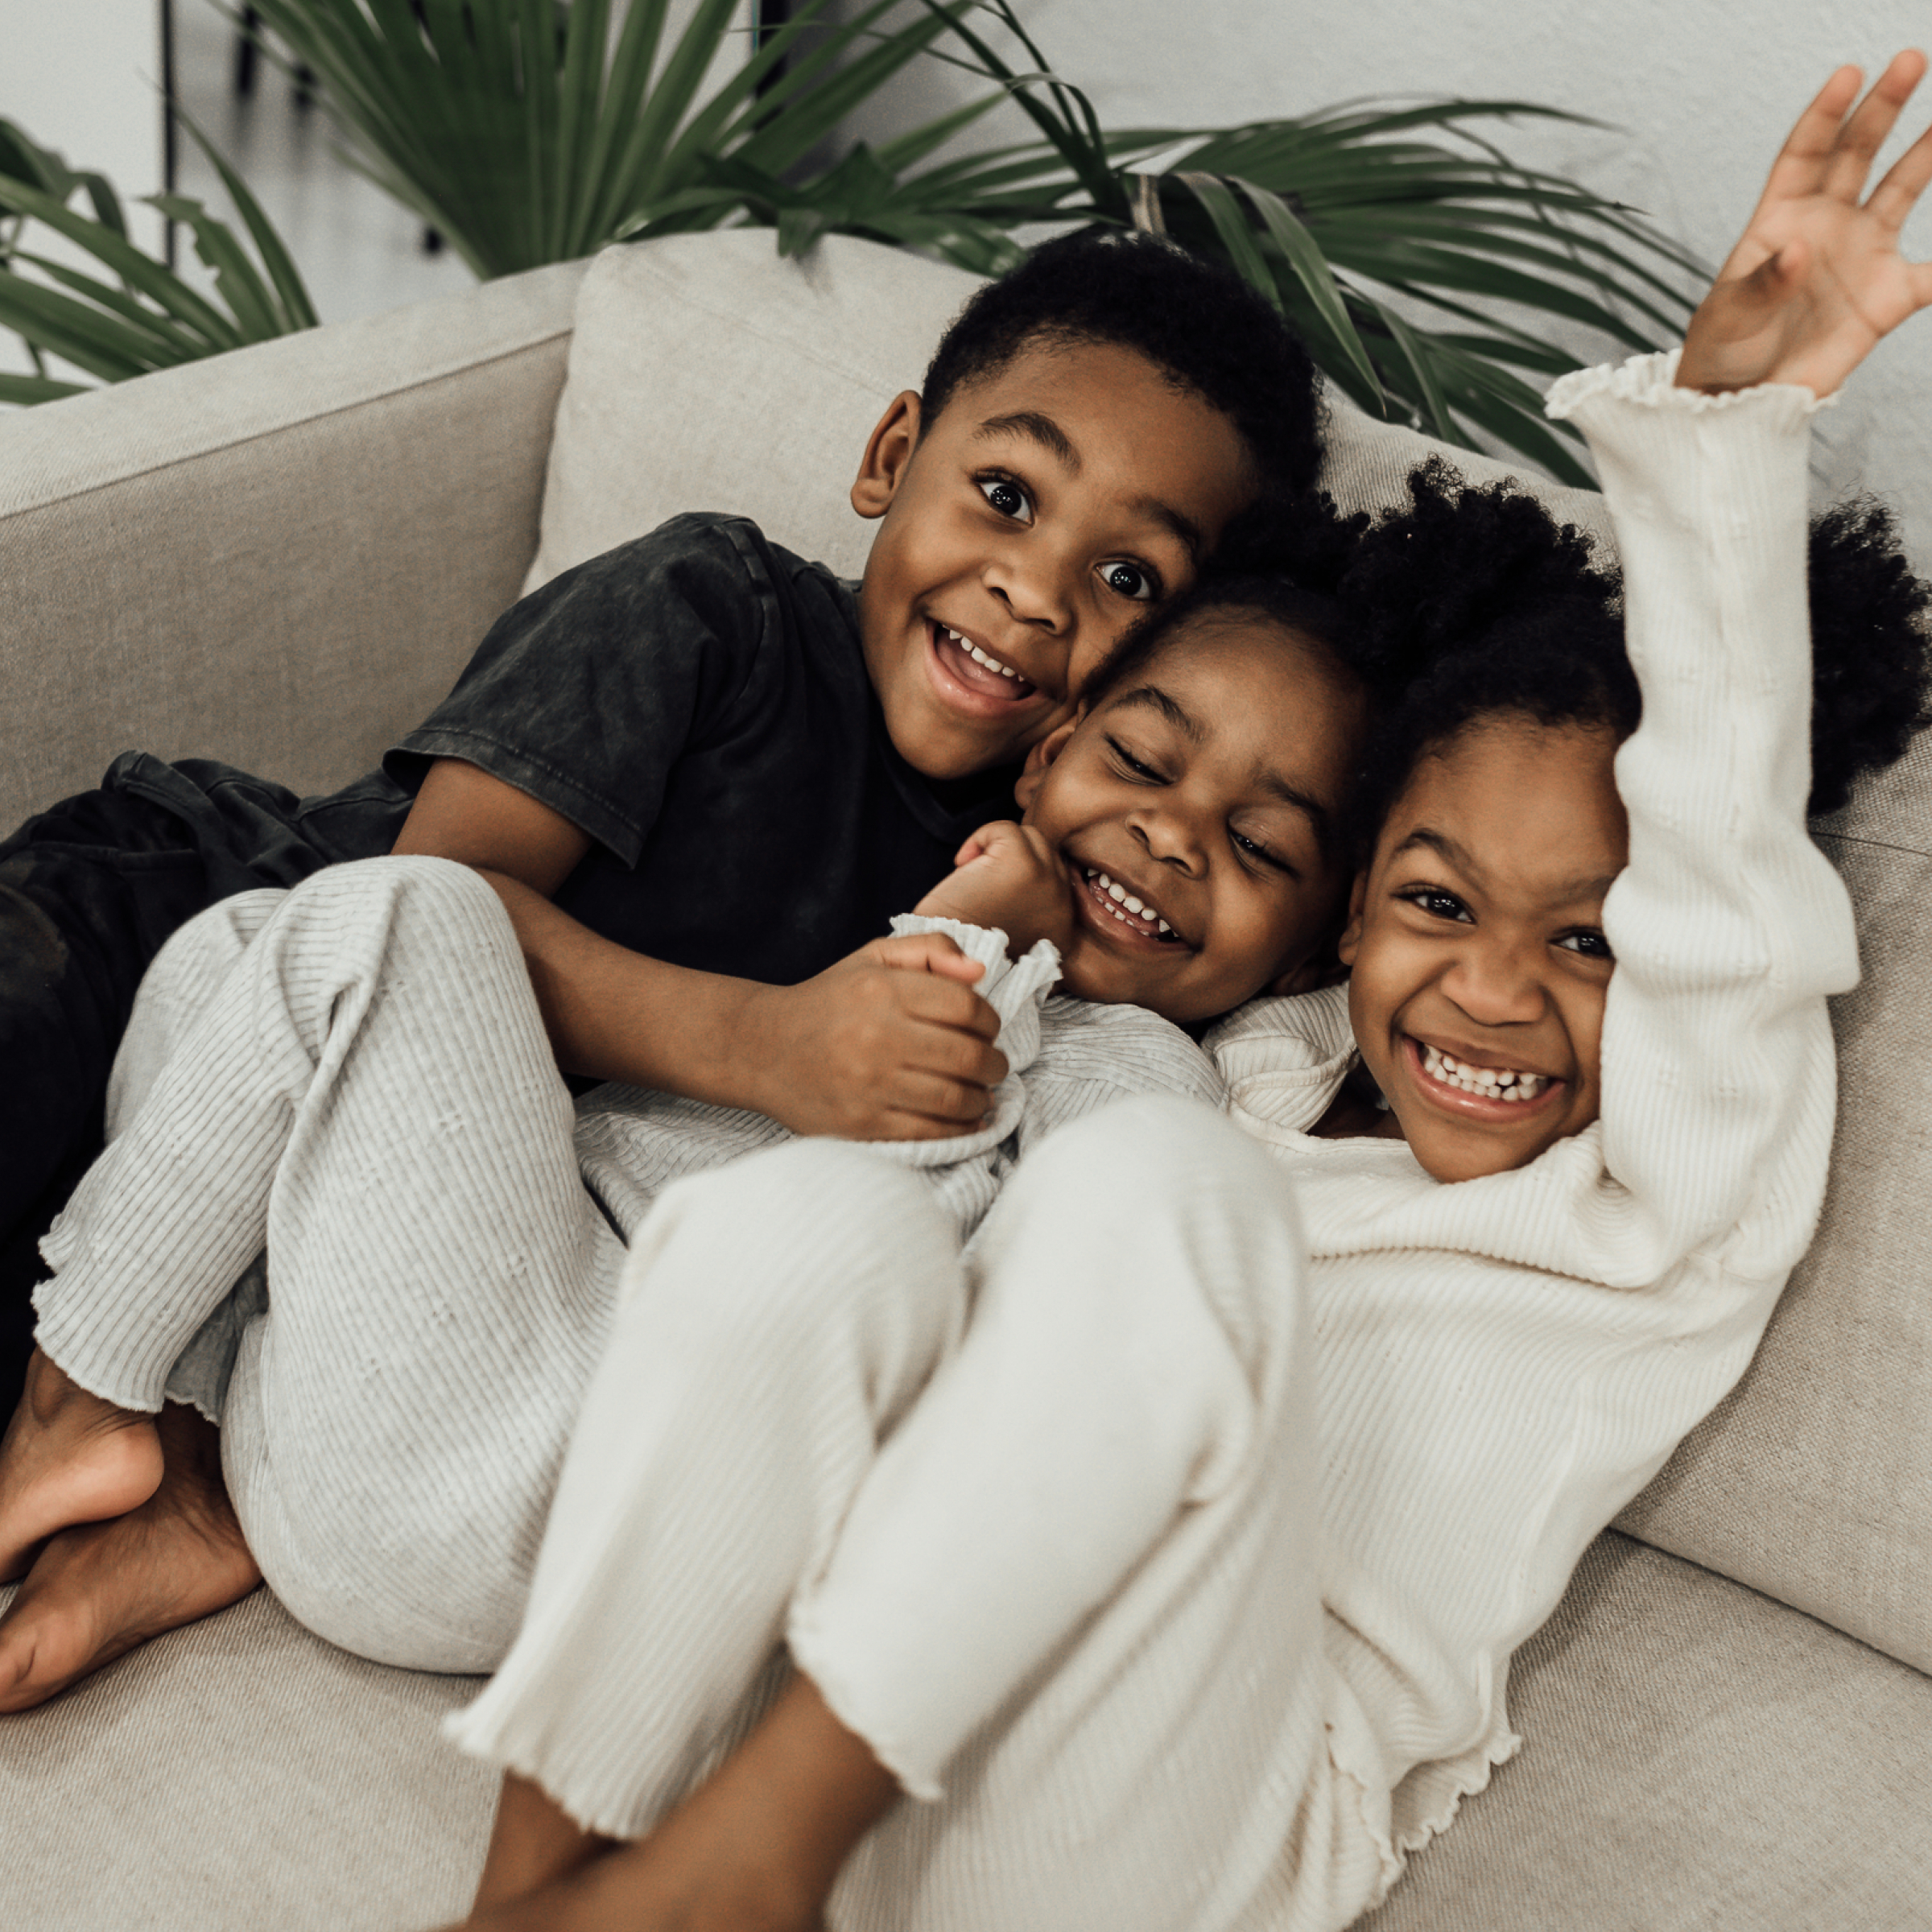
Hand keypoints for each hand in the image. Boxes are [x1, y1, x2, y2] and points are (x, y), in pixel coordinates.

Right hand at [738, 933, 1006, 1140]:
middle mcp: (876, 1036)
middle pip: (968, 1056)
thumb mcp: (873, 958)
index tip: (987, 1030)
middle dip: (994, 1064)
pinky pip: (929, 1132)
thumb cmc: (828, 1001)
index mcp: (883, 991)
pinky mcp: (861, 1124)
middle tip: (994, 1066)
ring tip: (979, 1093)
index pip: (967, 1007)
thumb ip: (929, 948)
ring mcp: (868, 1085)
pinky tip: (966, 1119)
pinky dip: (960, 1129)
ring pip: (955, 1099)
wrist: (760, 1048)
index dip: (990, 1021)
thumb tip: (979, 972)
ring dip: (981, 1098)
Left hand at [913, 820, 1077, 959]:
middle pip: (1047, 854)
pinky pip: (1005, 829)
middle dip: (1014, 859)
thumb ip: (1031, 918)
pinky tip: (962, 865)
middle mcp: (1065, 907)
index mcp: (1064, 930)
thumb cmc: (966, 955)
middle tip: (981, 885)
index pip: (1056, 881)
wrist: (943, 964)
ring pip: (1030, 838)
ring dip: (999, 849)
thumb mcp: (1012, 943)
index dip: (1024, 877)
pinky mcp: (1021, 864)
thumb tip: (1029, 883)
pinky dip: (981, 838)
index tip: (995, 893)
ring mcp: (1048, 883)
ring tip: (973, 877)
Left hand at [1679, 51, 1931, 396]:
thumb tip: (1797, 251)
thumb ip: (1762, 284)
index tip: (1849, 74)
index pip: (1804, 154)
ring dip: (1928, 154)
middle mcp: (1824, 225)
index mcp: (1778, 219)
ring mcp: (1859, 255)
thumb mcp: (1728, 316)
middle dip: (1882, 107)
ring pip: (1902, 190)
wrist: (1741, 403)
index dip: (1825, 114)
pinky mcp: (1885, 297)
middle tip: (1912, 60)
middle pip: (1857, 153)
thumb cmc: (1722, 351)